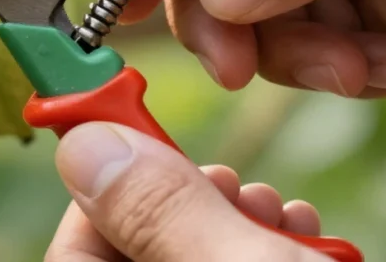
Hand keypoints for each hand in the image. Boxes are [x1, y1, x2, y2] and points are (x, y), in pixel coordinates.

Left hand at [46, 123, 333, 260]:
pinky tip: (308, 243)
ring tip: (282, 215)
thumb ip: (164, 219)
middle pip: (139, 258)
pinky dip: (268, 256)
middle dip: (180, 205)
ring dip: (235, 226)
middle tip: (233, 184)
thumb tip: (86, 150)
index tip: (133, 145)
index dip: (97, 201)